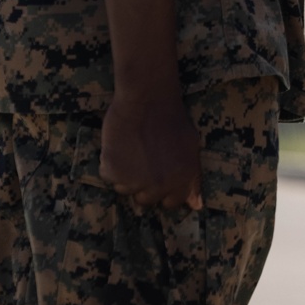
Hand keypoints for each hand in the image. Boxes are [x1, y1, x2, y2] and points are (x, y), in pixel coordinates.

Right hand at [100, 91, 201, 209]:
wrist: (147, 97)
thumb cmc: (171, 118)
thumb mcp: (191, 146)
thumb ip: (192, 178)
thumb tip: (196, 207)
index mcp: (182, 180)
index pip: (171, 203)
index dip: (164, 189)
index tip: (159, 173)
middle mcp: (160, 185)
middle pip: (145, 199)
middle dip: (143, 183)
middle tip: (144, 157)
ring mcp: (135, 180)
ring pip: (125, 189)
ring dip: (126, 174)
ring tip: (132, 147)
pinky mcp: (113, 171)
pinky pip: (108, 175)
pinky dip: (110, 163)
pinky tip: (120, 144)